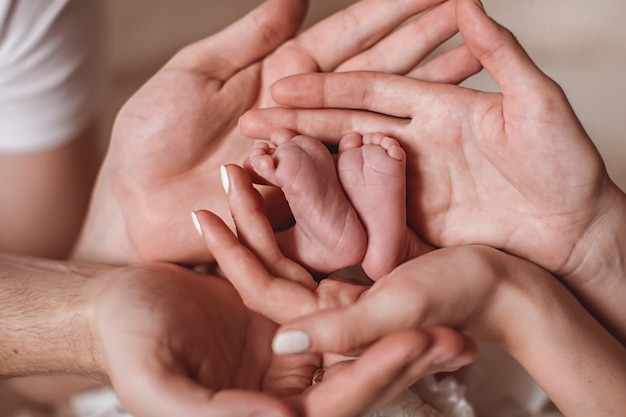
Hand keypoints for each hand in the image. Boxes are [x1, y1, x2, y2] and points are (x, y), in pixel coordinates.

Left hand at [72, 0, 480, 265]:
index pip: (351, 36)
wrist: (138, 204)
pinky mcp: (318, 199)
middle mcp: (313, 114)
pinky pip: (363, 178)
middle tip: (473, 17)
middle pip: (380, 73)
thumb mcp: (196, 74)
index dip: (393, 10)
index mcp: (286, 75)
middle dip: (428, 43)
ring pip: (384, 120)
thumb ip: (251, 39)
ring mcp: (320, 157)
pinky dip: (400, 158)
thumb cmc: (153, 137)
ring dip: (429, 93)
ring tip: (477, 63)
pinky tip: (440, 138)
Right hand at [86, 262, 474, 416]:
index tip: (417, 344)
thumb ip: (217, 416)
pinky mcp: (282, 316)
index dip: (375, 376)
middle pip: (355, 374)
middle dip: (402, 354)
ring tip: (444, 302)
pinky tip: (396, 275)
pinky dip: (356, 290)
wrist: (114, 307)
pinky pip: (328, 303)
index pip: (334, 403)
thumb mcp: (160, 388)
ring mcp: (287, 351)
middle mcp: (284, 388)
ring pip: (350, 338)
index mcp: (264, 413)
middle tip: (455, 333)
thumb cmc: (127, 349)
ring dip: (392, 322)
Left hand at [193, 164, 475, 360]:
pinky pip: (322, 236)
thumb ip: (342, 332)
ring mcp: (345, 287)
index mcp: (332, 326)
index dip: (232, 253)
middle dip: (246, 220)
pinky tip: (293, 176)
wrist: (508, 286)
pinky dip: (305, 206)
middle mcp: (331, 309)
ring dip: (271, 209)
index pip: (264, 290)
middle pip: (272, 266)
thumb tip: (279, 346)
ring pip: (294, 248)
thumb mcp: (402, 311)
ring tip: (252, 165)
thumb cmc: (463, 297)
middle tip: (227, 172)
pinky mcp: (362, 266)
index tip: (203, 212)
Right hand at [238, 0, 625, 338]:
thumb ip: (500, 54)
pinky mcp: (413, 221)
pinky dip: (331, 206)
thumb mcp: (537, 102)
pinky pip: (364, 210)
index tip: (283, 85)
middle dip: (298, 121)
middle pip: (347, 126)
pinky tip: (297, 203)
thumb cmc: (567, 166)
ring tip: (260, 157)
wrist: (575, 232)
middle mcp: (416, 143)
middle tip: (250, 121)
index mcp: (438, 109)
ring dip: (305, 162)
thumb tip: (468, 0)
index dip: (328, 87)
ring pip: (348, 167)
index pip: (371, 90)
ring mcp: (411, 184)